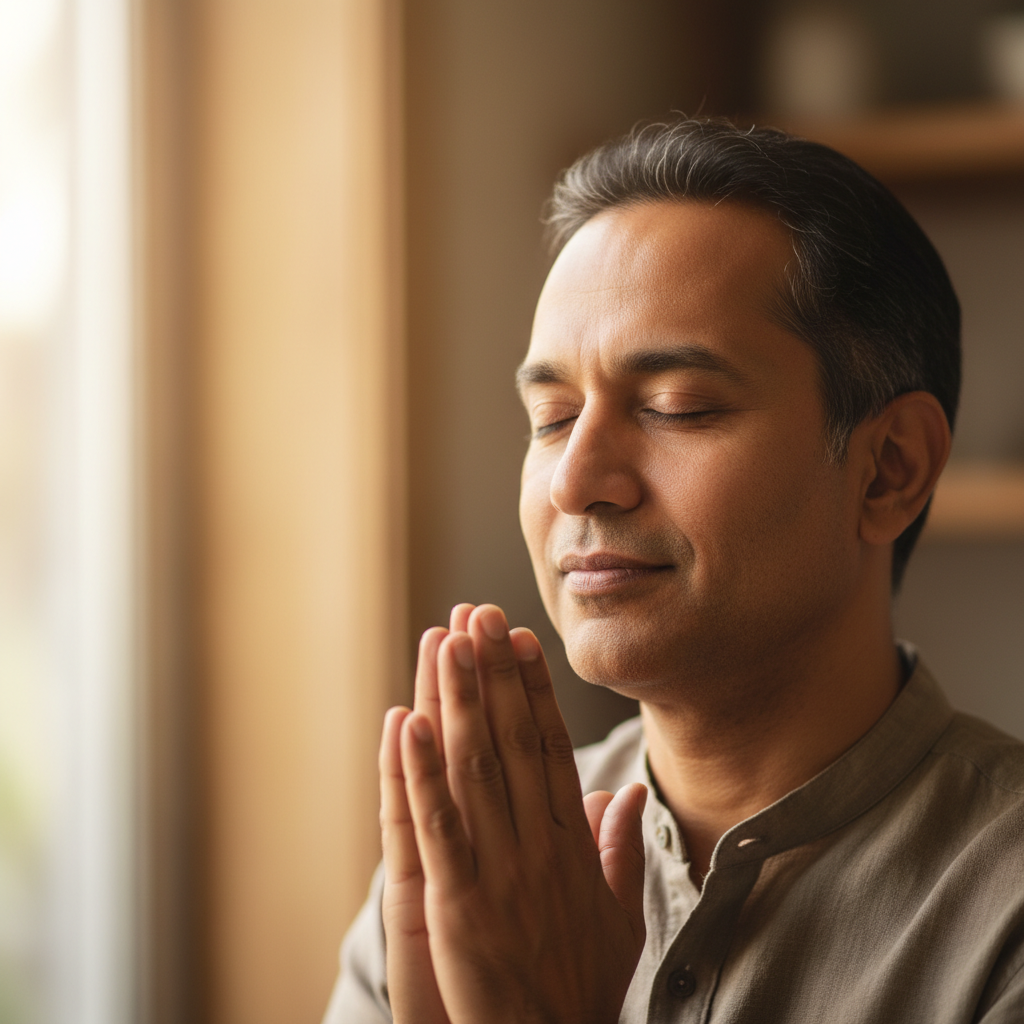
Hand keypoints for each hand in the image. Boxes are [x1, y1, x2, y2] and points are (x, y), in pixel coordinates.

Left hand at [397, 604, 647, 1023]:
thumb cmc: (581, 989)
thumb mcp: (619, 919)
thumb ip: (618, 851)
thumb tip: (623, 793)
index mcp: (570, 845)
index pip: (551, 748)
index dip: (533, 690)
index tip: (522, 640)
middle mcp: (537, 846)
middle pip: (512, 742)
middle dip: (495, 673)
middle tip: (480, 612)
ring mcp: (497, 872)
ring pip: (475, 768)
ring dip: (460, 700)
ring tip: (448, 641)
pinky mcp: (457, 904)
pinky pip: (436, 827)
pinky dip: (419, 773)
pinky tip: (407, 721)